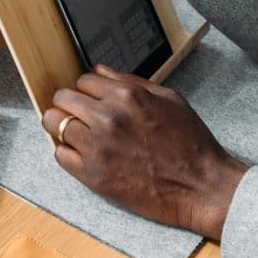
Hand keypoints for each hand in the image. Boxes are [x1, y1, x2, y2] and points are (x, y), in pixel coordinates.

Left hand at [41, 65, 247, 240]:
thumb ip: (130, 82)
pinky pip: (59, 155)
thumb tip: (100, 70)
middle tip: (79, 114)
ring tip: (78, 133)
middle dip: (69, 103)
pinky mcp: (93, 175)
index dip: (87, 89)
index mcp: (127, 97)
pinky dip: (67, 152)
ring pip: (54, 124)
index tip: (91, 99)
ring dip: (63, 126)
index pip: (83, 80)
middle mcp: (108, 119)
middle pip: (61, 99)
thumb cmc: (190, 143)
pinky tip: (82, 154)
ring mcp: (98, 148)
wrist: (202, 186)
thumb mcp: (168, 99)